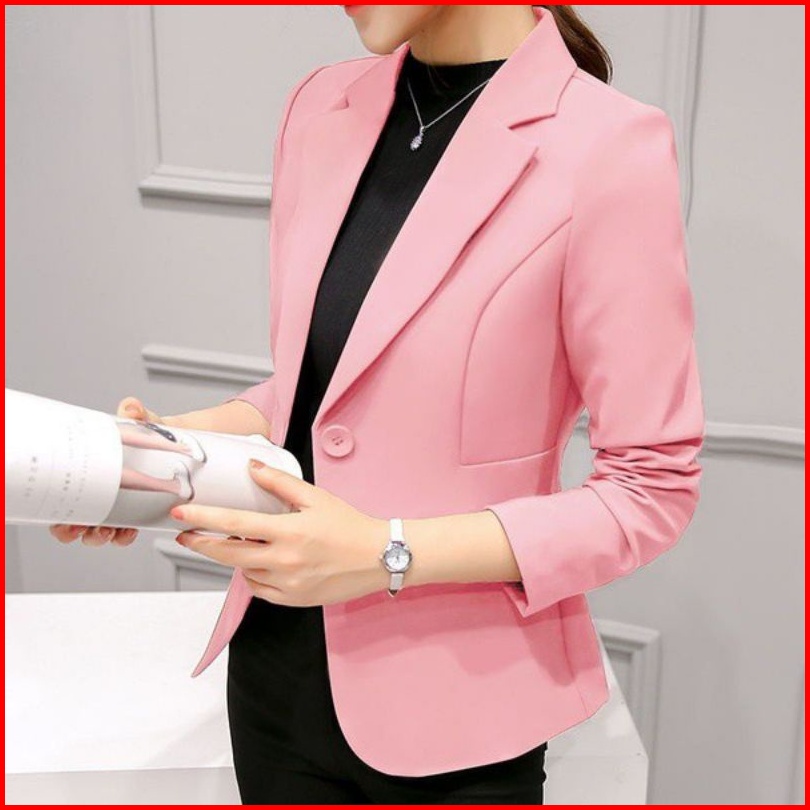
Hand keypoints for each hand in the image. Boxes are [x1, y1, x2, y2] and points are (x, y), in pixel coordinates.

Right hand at [49, 396, 168, 546]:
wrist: (175, 442)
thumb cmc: (148, 432)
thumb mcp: (140, 421)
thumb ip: (136, 413)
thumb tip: (132, 407)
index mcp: (93, 471)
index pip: (65, 496)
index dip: (60, 512)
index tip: (64, 517)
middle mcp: (99, 491)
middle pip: (74, 520)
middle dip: (75, 530)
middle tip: (84, 528)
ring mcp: (116, 505)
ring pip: (97, 532)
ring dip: (99, 536)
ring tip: (109, 531)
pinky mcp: (134, 513)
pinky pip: (123, 532)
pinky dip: (123, 536)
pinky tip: (128, 530)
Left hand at [171, 459, 389, 605]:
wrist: (378, 557)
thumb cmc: (350, 526)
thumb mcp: (316, 497)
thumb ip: (280, 483)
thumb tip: (253, 468)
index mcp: (289, 532)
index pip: (234, 525)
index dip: (203, 519)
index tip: (181, 513)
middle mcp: (285, 561)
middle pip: (228, 555)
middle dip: (202, 543)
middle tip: (187, 535)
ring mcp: (288, 584)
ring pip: (244, 572)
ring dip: (237, 558)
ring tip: (248, 543)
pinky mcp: (293, 600)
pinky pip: (260, 589)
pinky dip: (255, 576)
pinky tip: (266, 562)